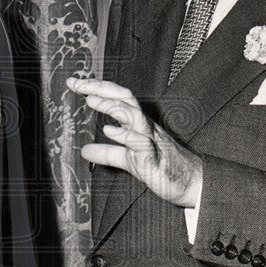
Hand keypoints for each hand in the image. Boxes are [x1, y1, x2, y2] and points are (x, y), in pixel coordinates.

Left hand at [67, 77, 202, 206]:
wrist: (190, 184)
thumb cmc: (161, 167)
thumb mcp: (128, 159)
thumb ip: (107, 152)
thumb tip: (85, 150)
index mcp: (138, 124)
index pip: (117, 98)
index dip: (97, 88)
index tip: (75, 82)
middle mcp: (145, 126)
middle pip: (124, 98)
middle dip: (101, 88)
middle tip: (78, 84)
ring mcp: (151, 140)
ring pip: (134, 115)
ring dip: (112, 106)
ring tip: (91, 100)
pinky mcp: (154, 157)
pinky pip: (141, 142)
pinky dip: (125, 135)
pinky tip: (109, 130)